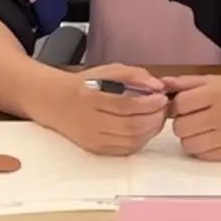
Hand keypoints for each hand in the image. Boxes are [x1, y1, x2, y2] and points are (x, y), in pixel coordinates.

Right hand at [40, 64, 168, 155]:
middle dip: (155, 118)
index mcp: (91, 98)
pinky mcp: (96, 149)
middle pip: (131, 127)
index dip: (149, 103)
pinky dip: (142, 140)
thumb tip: (158, 86)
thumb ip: (134, 75)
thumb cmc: (86, 84)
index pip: (126, 105)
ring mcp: (93, 138)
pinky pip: (125, 150)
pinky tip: (147, 129)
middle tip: (165, 108)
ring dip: (151, 130)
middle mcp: (90, 121)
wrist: (56, 102)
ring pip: (130, 141)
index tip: (162, 97)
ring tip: (158, 117)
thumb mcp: (108, 70)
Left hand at [162, 75, 220, 160]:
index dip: (178, 106)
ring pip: (188, 144)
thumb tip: (162, 83)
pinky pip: (202, 156)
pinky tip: (212, 138)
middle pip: (180, 127)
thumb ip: (188, 82)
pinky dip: (202, 148)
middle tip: (194, 118)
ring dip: (190, 138)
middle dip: (182, 123)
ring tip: (203, 129)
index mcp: (217, 93)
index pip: (179, 105)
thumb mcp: (218, 80)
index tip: (185, 106)